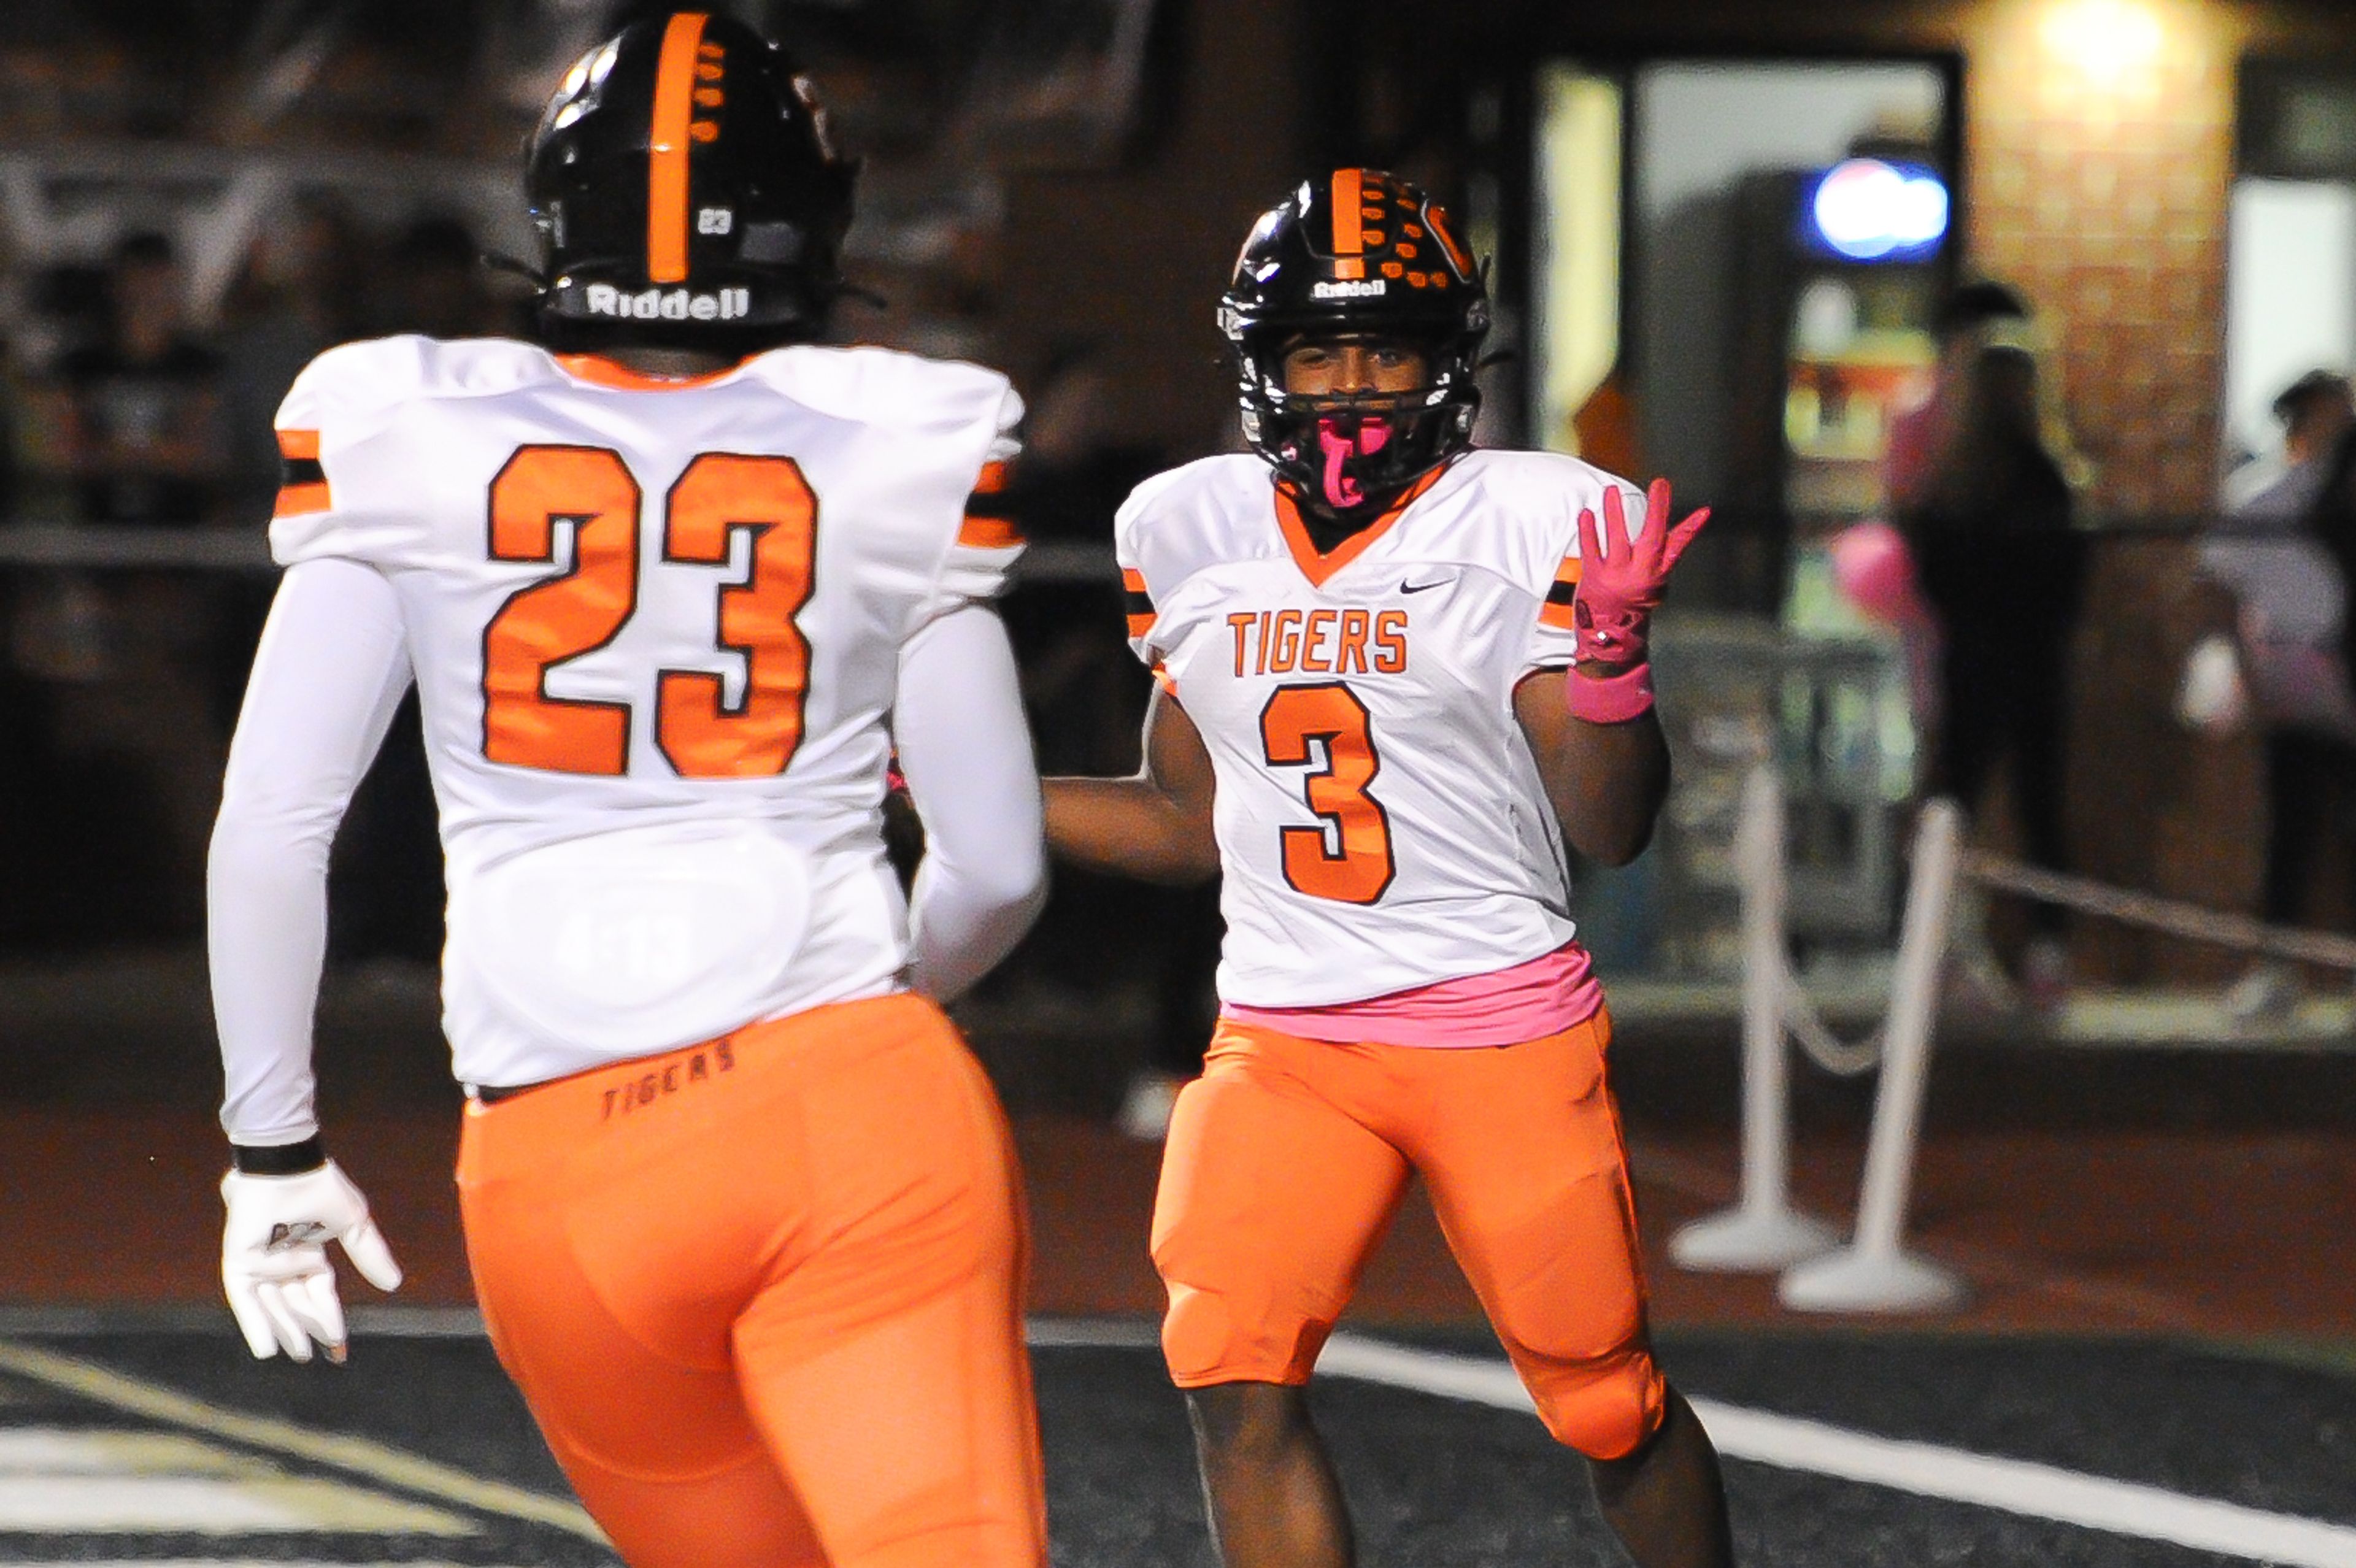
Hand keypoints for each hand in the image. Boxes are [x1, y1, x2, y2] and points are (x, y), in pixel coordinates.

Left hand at [220, 1159, 402, 1362]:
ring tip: (298, 1354)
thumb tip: (394, 1284)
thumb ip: (369, 1254)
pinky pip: (245, 1300)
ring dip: (284, 1330)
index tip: (339, 1348)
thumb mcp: (353, 1223)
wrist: (285, 1165)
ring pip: (272, 1306)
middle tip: (313, 1356)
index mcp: (309, 1255)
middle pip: (295, 1305)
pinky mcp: (239, 1262)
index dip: (330, 1320)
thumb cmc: (318, 1188)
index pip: (321, 1295)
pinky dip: (255, 1323)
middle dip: (305, 1330)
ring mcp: (260, 1264)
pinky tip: (266, 1349)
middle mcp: (284, 1263)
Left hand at [1573, 478, 1709, 667]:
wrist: (1609, 632)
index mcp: (1657, 571)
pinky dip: (1588, 531)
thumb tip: (1703, 514)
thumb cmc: (1635, 596)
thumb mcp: (1658, 574)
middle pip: (1652, 538)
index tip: (1704, 511)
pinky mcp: (1594, 577)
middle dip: (1657, 510)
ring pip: (1617, 539)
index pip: (1678, 546)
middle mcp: (1640, 573)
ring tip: (1612, 490)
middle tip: (1660, 484)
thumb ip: (1673, 544)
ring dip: (1615, 513)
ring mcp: (1616, 575)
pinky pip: (1590, 550)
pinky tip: (1586, 513)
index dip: (1691, 528)